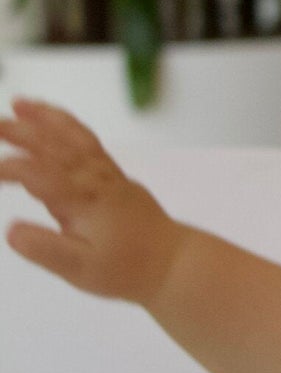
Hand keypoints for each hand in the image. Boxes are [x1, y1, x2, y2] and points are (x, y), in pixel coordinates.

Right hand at [0, 98, 183, 305]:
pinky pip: (88, 141)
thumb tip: (11, 230)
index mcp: (83, 200)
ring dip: (45, 118)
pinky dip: (67, 125)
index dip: (10, 169)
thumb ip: (45, 249)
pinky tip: (53, 122)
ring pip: (74, 137)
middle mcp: (94, 179)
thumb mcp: (80, 269)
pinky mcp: (113, 175)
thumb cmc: (125, 268)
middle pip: (54, 147)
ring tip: (19, 103)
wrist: (172, 262)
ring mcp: (106, 173)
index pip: (39, 175)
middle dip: (21, 131)